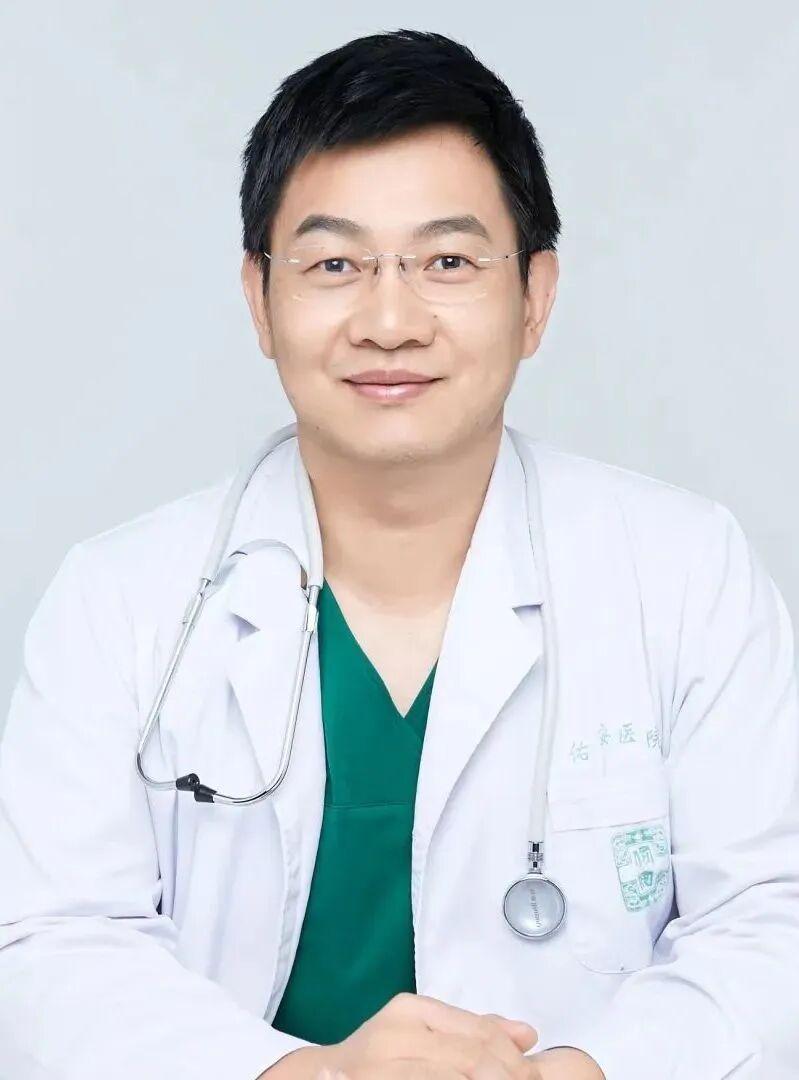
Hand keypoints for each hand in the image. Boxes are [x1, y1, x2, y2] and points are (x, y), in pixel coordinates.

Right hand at [263, 991, 539, 1077]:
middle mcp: (395, 1034)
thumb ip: (471, 1031)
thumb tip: (526, 1035)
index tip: (531, 1078)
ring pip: (456, 1077)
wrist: (319, 1078)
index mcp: (410, 1012)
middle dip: (507, 1078)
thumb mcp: (420, 1033)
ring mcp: (382, 1067)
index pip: (482, 1034)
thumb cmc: (376, 1060)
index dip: (515, 1062)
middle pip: (474, 1059)